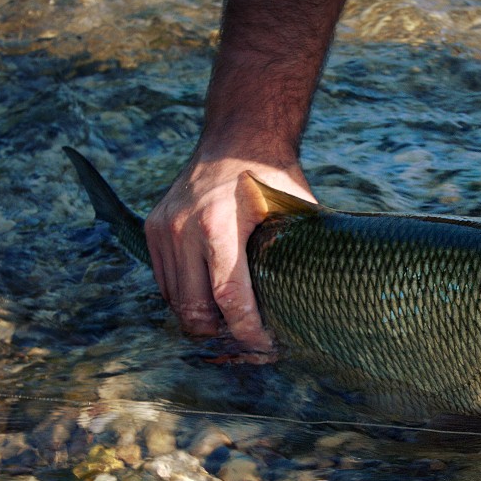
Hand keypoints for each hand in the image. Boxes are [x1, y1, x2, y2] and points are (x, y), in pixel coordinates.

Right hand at [144, 153, 314, 350]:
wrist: (237, 135)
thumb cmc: (271, 174)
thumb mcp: (295, 208)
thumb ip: (304, 247)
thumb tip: (328, 290)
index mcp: (219, 225)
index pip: (228, 297)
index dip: (246, 330)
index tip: (265, 345)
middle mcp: (184, 229)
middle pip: (194, 309)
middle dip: (222, 333)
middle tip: (249, 340)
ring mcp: (164, 229)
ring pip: (176, 300)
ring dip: (202, 318)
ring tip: (231, 324)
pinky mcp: (153, 229)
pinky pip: (165, 281)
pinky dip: (186, 297)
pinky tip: (211, 299)